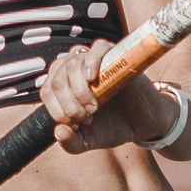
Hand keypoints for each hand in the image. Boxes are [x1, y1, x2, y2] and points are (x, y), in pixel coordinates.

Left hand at [41, 42, 169, 154]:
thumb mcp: (87, 141)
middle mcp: (74, 69)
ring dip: (79, 89)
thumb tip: (58, 132)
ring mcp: (93, 60)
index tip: (76, 125)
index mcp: (63, 86)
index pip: (47, 91)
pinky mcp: (114, 54)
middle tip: (88, 118)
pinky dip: (91, 61)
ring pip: (72, 63)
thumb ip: (70, 142)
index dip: (57, 111)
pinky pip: (97, 47)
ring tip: (94, 106)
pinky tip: (92, 78)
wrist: (143, 123)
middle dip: (70, 104)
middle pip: (58, 79)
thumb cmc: (112, 127)